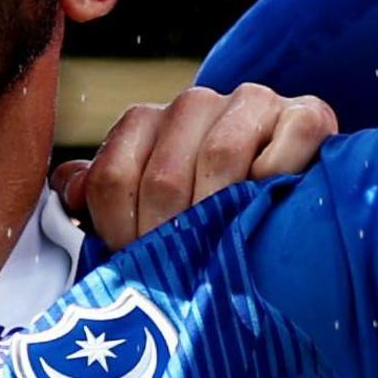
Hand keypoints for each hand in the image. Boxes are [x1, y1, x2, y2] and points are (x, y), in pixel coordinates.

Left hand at [56, 84, 339, 250]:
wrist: (296, 207)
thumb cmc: (215, 215)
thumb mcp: (155, 209)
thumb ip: (108, 194)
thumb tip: (69, 188)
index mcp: (151, 123)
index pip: (114, 174)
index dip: (120, 231)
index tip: (139, 264)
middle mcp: (197, 104)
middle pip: (163, 174)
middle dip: (169, 236)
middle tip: (181, 275)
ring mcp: (254, 102)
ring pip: (220, 155)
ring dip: (218, 214)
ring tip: (222, 250)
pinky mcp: (308, 114)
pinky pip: (288, 137)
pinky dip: (277, 175)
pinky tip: (273, 202)